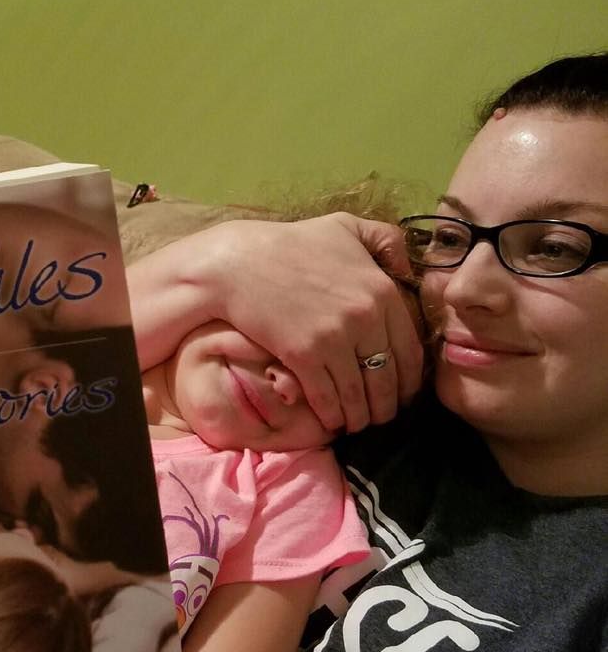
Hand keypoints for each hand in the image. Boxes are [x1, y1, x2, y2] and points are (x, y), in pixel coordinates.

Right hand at [128, 212, 423, 432]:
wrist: (241, 262)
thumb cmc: (292, 244)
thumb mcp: (347, 227)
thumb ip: (387, 240)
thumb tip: (408, 270)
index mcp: (382, 291)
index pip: (410, 351)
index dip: (409, 382)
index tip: (403, 395)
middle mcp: (365, 317)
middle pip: (387, 379)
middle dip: (386, 406)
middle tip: (380, 417)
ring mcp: (334, 338)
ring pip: (358, 395)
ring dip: (360, 418)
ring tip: (357, 424)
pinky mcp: (304, 355)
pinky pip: (328, 398)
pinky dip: (332, 416)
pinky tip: (332, 422)